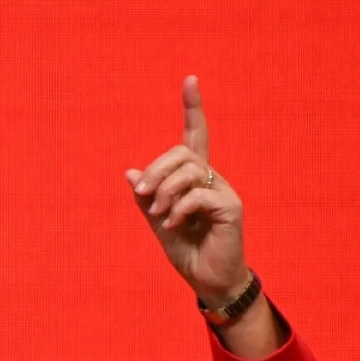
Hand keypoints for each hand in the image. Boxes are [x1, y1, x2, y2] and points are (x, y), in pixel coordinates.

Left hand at [126, 76, 247, 302]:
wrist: (208, 280)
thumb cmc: (187, 251)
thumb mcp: (158, 223)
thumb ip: (146, 198)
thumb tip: (129, 173)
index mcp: (195, 179)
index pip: (195, 136)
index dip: (193, 108)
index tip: (190, 80)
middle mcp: (212, 178)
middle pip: (181, 153)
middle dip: (156, 171)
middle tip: (144, 197)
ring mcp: (223, 191)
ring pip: (188, 171)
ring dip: (165, 192)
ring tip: (160, 215)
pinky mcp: (230, 207)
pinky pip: (198, 194)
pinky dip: (178, 209)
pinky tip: (173, 225)